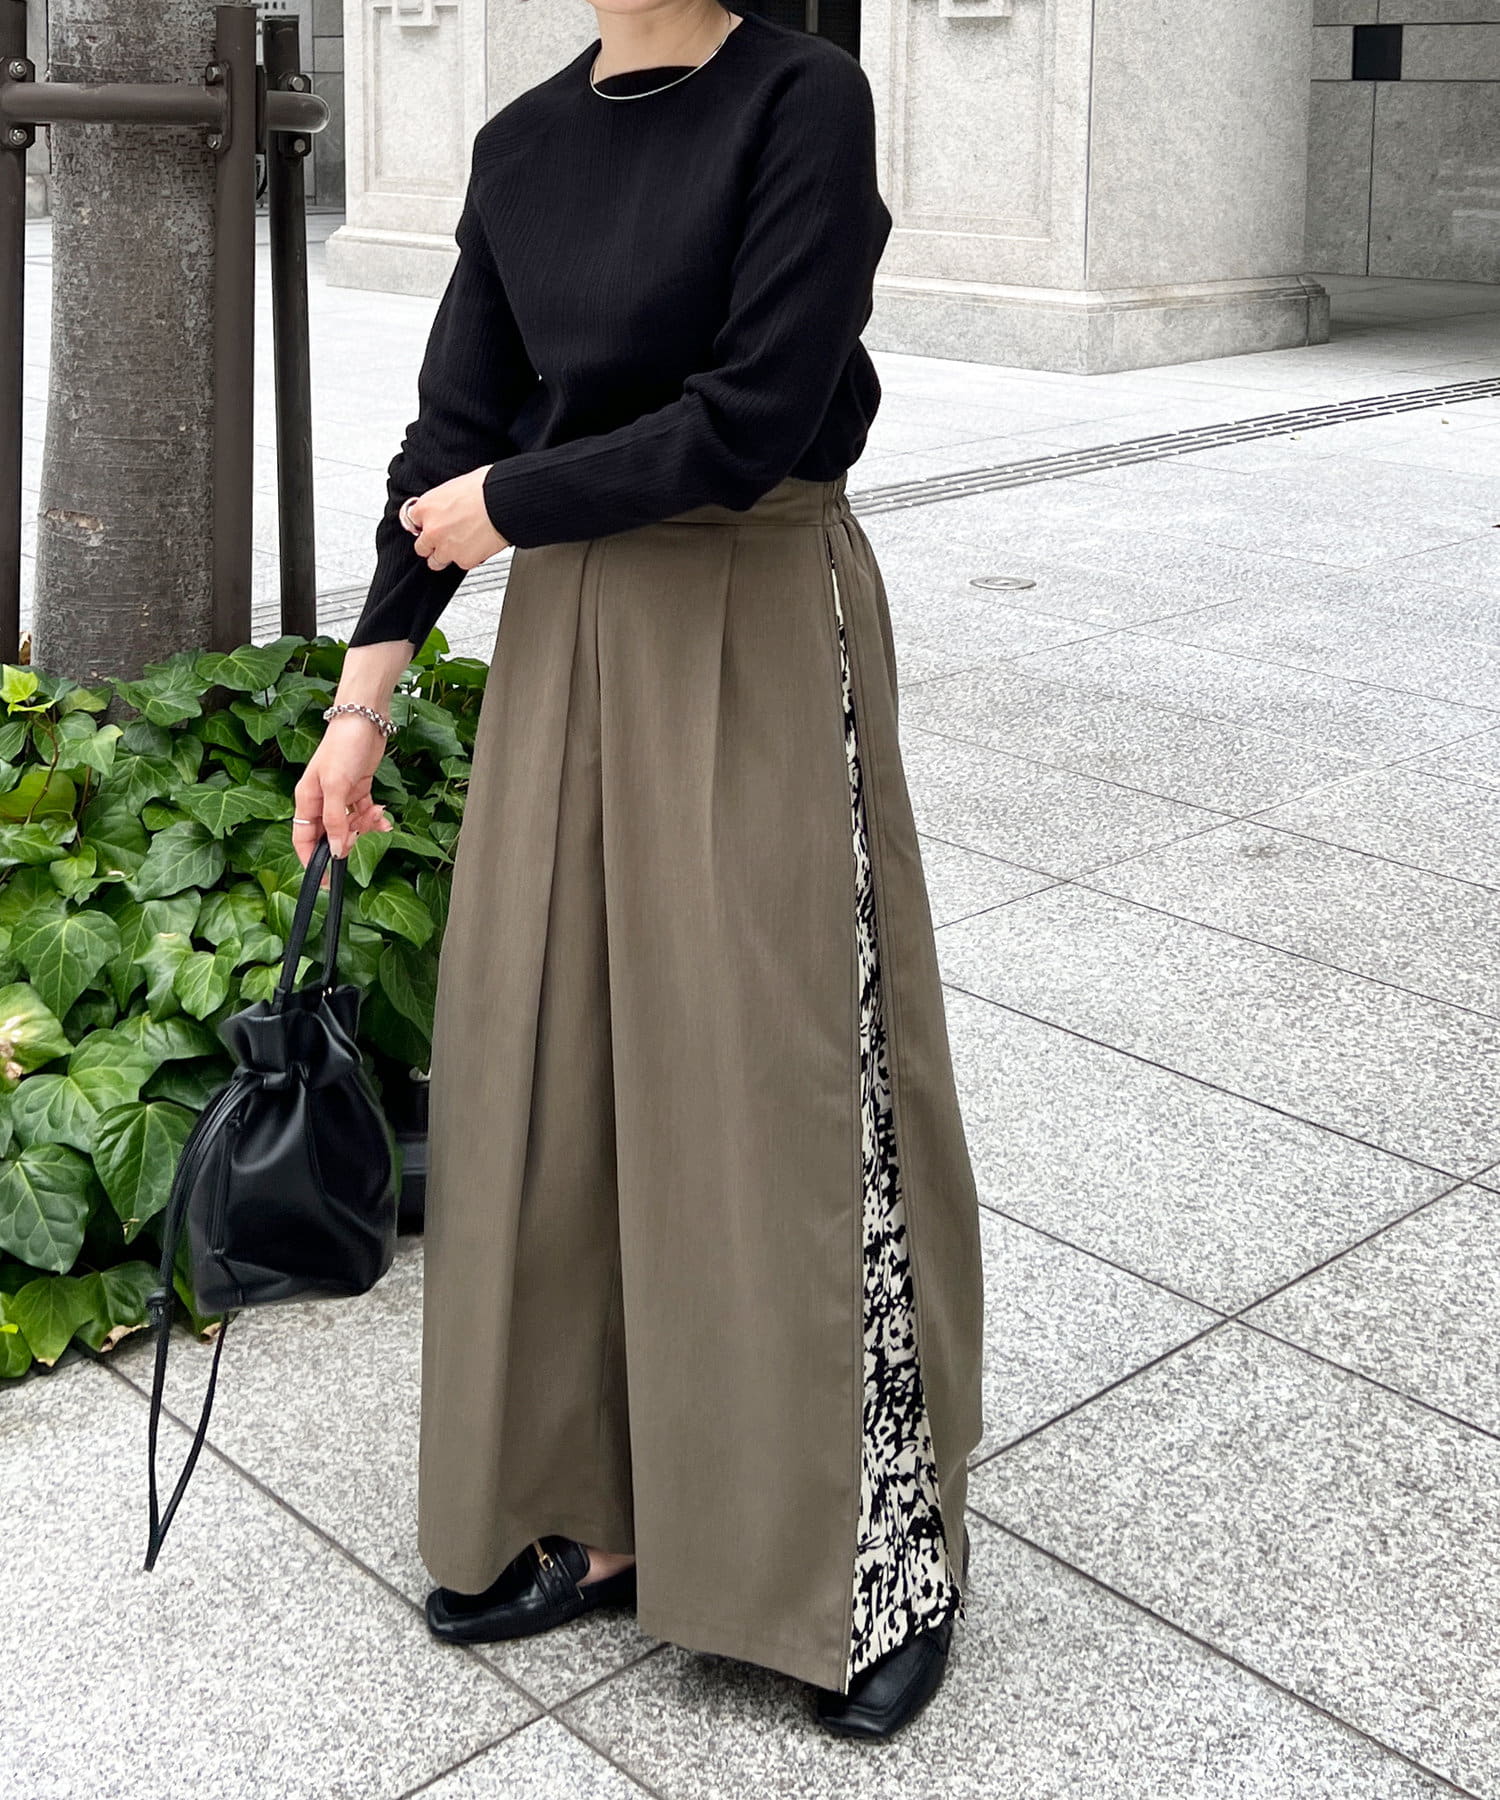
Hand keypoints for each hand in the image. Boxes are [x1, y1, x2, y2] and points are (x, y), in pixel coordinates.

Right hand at [292, 715, 395, 866]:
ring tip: (378, 819)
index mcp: (307, 800)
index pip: (303, 838)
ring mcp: (340, 796)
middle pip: (330, 835)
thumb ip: (334, 820)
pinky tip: (384, 817)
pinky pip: (364, 813)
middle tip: (362, 838)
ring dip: (365, 828)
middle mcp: (321, 800)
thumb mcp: (336, 786)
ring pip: (350, 825)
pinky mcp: (358, 790)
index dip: (311, 860)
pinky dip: (374, 819)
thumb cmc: (342, 746)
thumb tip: (334, 850)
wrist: (364, 720)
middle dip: (347, 841)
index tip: (324, 879)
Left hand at [403, 464, 509, 571]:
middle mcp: (432, 530)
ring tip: (460, 547)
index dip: (426, 522)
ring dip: (445, 556)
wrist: (504, 502)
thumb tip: (447, 505)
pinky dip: (469, 558)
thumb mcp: (455, 486)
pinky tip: (478, 546)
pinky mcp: (463, 561)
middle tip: (445, 539)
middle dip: (431, 544)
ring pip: (436, 562)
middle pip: (421, 547)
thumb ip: (444, 502)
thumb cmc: (485, 488)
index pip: (413, 521)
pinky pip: (461, 564)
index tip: (433, 523)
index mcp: (426, 507)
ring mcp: (446, 548)